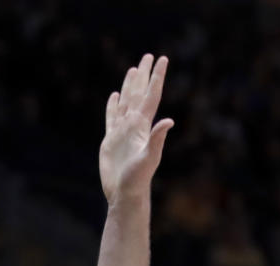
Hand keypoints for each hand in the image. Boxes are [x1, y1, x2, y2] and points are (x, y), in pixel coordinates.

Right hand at [100, 53, 173, 204]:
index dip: (156, 77)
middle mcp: (134, 125)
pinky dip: (113, 105)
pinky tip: (114, 96)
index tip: (162, 59)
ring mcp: (122, 131)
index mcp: (143, 126)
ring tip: (132, 70)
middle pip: (139, 93)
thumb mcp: (149, 158)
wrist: (124, 193)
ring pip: (126, 102)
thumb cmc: (137, 179)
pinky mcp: (111, 140)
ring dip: (129, 86)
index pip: (151, 95)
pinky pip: (111, 117)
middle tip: (147, 56)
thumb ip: (157, 139)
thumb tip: (169, 121)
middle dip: (143, 75)